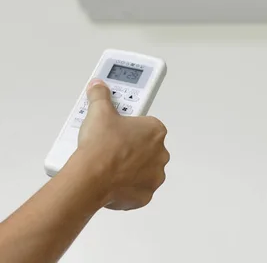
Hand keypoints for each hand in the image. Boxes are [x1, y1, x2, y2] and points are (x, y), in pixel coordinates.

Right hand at [75, 79, 169, 210]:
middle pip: (145, 148)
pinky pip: (137, 189)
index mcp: (155, 131)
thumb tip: (98, 87)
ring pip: (143, 169)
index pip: (146, 126)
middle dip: (130, 149)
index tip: (118, 130)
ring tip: (108, 165)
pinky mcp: (146, 194)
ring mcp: (155, 175)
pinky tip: (111, 181)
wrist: (91, 178)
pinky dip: (126, 187)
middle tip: (110, 148)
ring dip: (129, 168)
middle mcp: (161, 153)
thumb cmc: (100, 147)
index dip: (130, 128)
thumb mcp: (99, 112)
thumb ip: (100, 96)